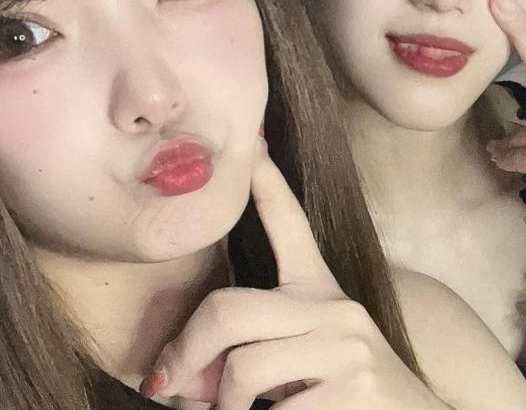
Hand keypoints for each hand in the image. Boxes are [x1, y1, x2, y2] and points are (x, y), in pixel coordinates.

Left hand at [141, 144, 440, 409]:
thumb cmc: (346, 396)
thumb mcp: (303, 359)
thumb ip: (247, 354)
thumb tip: (178, 379)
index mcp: (322, 293)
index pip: (292, 227)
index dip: (267, 184)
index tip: (251, 143)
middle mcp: (337, 309)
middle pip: (229, 310)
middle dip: (186, 352)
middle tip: (170, 385)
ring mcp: (349, 348)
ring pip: (243, 368)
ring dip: (220, 406)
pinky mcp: (355, 388)